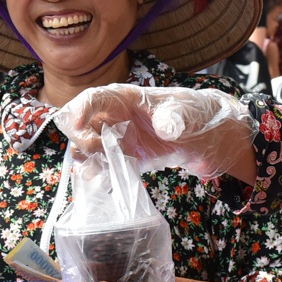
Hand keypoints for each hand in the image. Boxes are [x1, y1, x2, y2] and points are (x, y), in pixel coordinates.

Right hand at [56, 85, 256, 181]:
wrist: (205, 137)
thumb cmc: (193, 114)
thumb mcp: (185, 112)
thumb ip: (175, 117)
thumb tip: (165, 127)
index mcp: (124, 98)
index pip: (92, 98)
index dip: (79, 111)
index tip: (77, 127)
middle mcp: (114, 118)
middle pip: (82, 126)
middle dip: (83, 140)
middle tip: (100, 152)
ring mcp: (118, 139)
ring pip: (87, 148)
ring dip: (88, 161)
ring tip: (100, 172)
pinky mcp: (126, 159)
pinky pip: (104, 167)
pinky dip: (102, 176)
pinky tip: (107, 183)